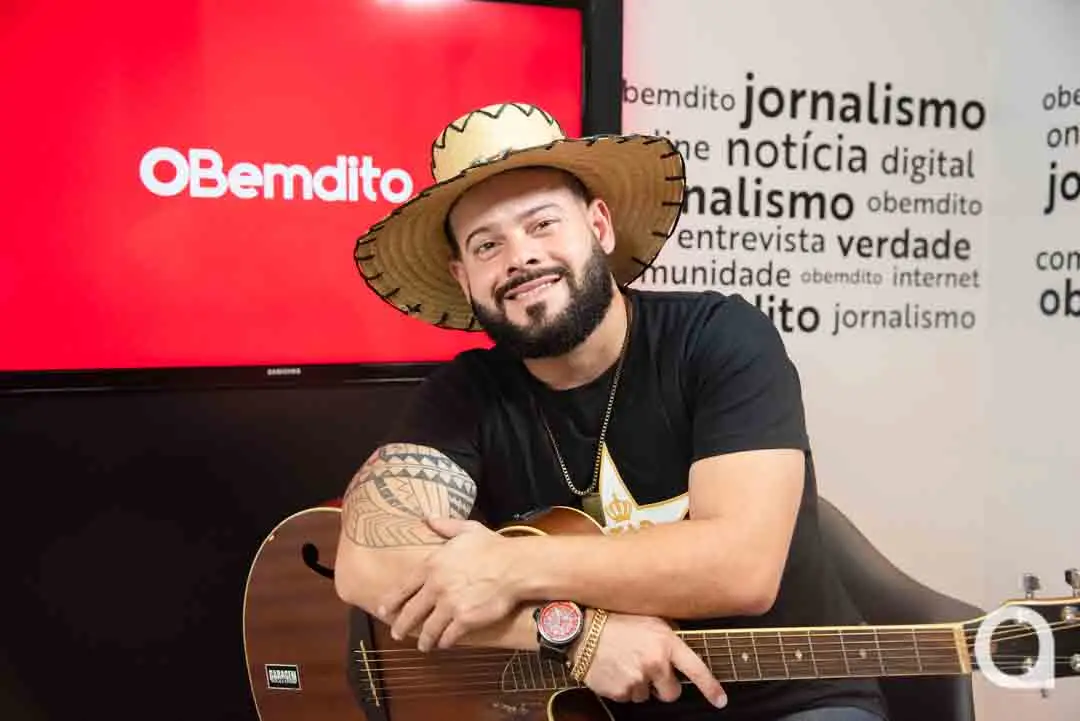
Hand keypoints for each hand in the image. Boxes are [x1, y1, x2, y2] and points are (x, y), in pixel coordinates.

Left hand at [377, 516, 521, 650]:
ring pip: (428, 628)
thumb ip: (444, 526)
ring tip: (423, 645)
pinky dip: (444, 642)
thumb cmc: (493, 547)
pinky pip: (448, 636)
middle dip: (401, 625)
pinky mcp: (464, 620)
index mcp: (432, 565)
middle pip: (411, 612)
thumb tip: (428, 518)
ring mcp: (449, 605)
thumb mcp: (467, 530)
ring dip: (424, 639)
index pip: (404, 587)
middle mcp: (436, 587)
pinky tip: (443, 644)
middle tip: (397, 633)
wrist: (515, 567)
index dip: (392, 601)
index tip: (384, 611)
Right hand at [574, 613, 726, 708]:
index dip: (710, 687)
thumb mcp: (650, 619)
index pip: (696, 670)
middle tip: (650, 670)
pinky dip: (624, 687)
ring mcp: (637, 679)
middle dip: (664, 686)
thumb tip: (681, 650)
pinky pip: (630, 697)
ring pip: (648, 696)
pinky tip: (616, 670)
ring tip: (626, 663)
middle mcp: (654, 663)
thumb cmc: (616, 620)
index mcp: (665, 643)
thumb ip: (669, 635)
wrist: (582, 631)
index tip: (720, 700)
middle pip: (672, 693)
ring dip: (641, 684)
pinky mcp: (620, 691)